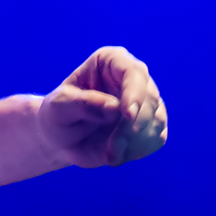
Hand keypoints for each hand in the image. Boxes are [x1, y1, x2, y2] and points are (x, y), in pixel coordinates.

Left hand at [37, 46, 167, 167]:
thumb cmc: (59, 116)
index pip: (133, 71)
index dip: (134, 93)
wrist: (62, 139)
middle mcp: (133, 77)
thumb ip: (83, 104)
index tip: (127, 115)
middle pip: (148, 98)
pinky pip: (156, 139)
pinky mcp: (151, 124)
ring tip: (108, 152)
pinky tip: (115, 154)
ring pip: (155, 120)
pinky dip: (137, 151)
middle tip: (111, 148)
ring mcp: (145, 101)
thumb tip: (114, 107)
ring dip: (133, 142)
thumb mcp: (59, 107)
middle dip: (130, 127)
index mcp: (111, 61)